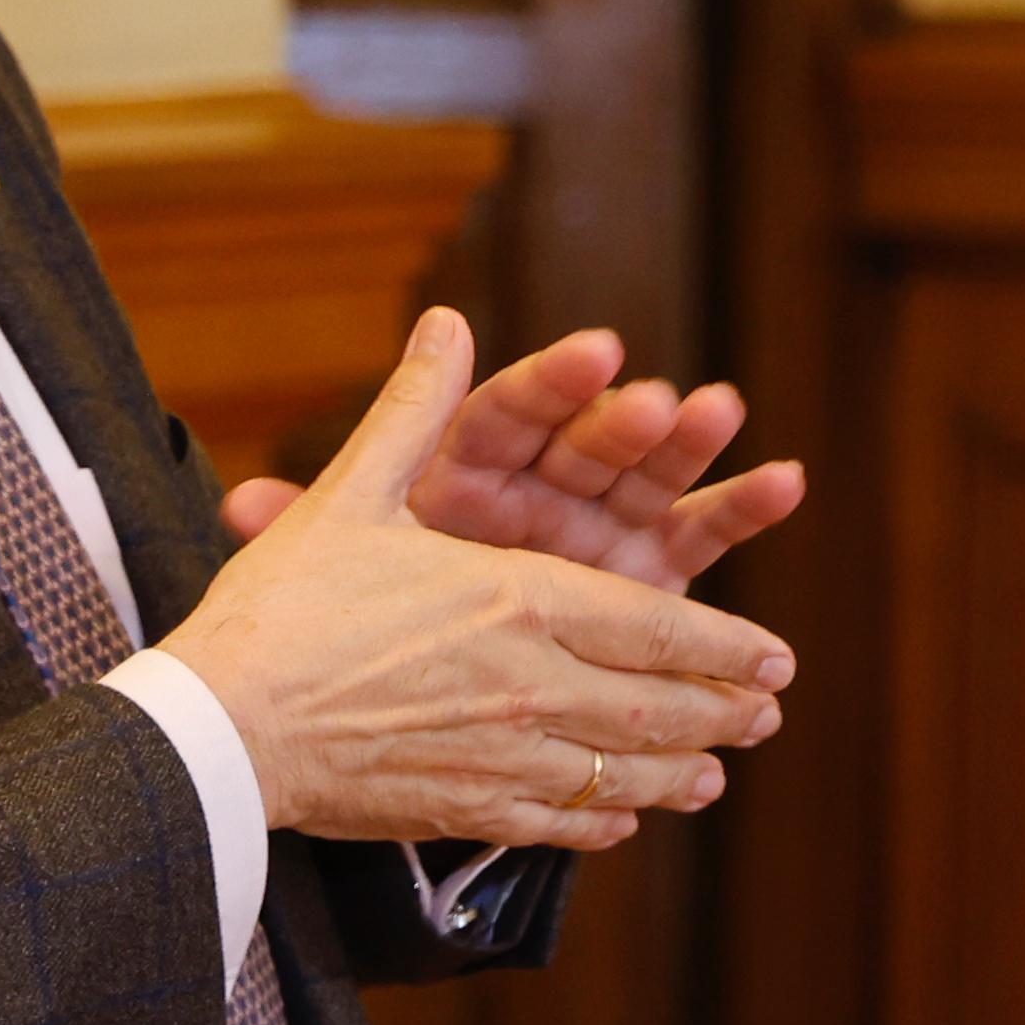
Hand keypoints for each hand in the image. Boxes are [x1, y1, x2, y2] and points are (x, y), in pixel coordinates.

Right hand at [161, 310, 794, 850]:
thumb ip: (416, 411)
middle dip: (722, 710)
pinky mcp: (462, 810)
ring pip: (616, 772)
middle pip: (653, 706)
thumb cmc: (282, 606)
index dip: (723, 645)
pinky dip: (598, 822)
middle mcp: (530, 683)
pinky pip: (554, 822)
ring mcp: (502, 756)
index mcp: (518, 599)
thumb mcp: (352, 494)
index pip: (652, 626)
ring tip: (716, 779)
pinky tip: (622, 822)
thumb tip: (446, 323)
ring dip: (677, 773)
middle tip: (768, 714)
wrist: (221, 727)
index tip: (774, 654)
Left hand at [216, 326, 801, 594]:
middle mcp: (544, 484)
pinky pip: (700, 532)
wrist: (428, 673)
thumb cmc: (372, 606)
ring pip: (652, 474)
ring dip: (694, 445)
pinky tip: (787, 480)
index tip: (597, 352)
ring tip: (728, 414)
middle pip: (590, 442)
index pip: (512, 412)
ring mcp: (603, 522)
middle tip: (671, 401)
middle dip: (630, 421)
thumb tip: (237, 506)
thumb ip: (308, 523)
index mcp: (470, 467)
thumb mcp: (340, 558)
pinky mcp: (650, 566)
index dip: (555, 384)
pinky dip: (743, 506)